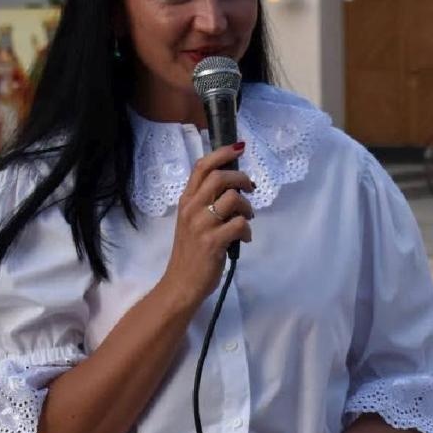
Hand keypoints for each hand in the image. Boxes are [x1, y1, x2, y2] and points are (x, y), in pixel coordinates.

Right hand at [159, 142, 255, 308]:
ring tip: (246, 220)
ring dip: (248, 208)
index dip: (222, 153)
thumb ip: (206, 203)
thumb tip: (232, 185)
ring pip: (234, 199)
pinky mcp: (213, 242)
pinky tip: (242, 239)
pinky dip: (247, 231)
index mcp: (186, 201)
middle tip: (250, 189)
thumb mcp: (192, 222)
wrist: (181, 284)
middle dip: (242, 179)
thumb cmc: (190, 253)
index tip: (239, 147)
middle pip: (220, 177)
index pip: (202, 167)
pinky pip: (240, 224)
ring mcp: (201, 225)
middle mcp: (192, 208)